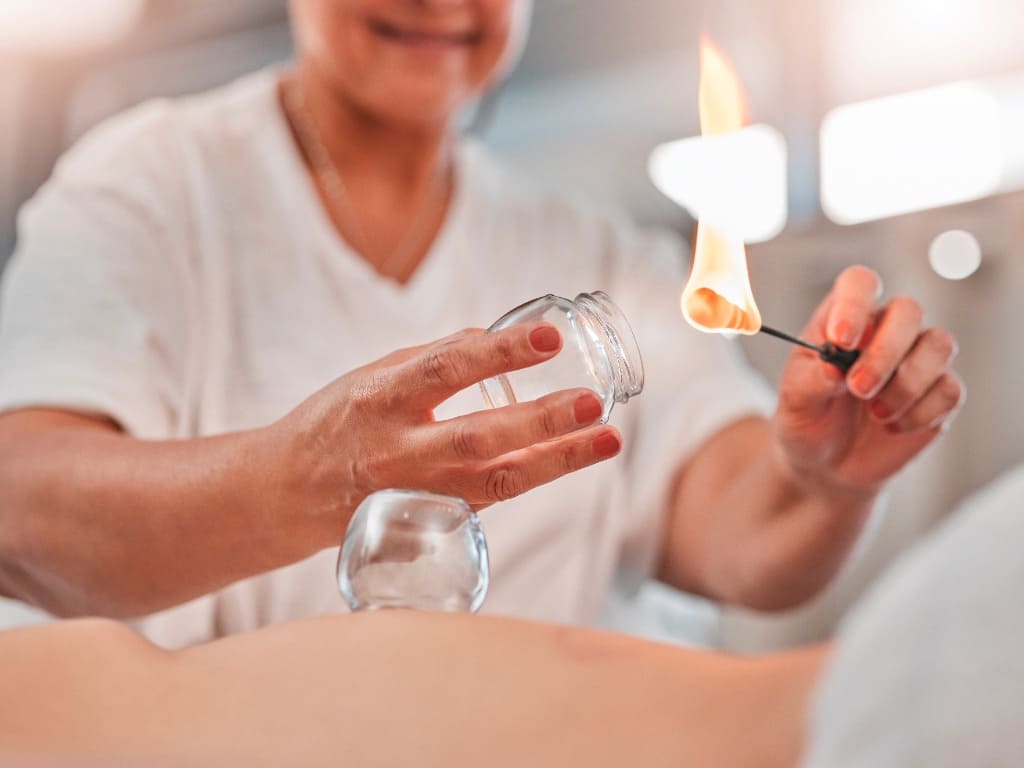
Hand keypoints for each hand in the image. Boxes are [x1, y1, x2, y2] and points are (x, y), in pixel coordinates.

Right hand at [265, 323, 621, 541]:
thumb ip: (430, 361)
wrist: (286, 493)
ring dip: (558, 460)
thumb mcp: (369, 377)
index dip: (499, 353)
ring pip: (496, 480)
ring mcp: (417, 492)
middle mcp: (397, 450)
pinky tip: (573, 457)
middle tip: (593, 402)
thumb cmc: (334, 422)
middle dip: (542, 421)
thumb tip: (489, 338)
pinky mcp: (430, 519)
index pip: (445, 370)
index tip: (549, 337)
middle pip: (479, 437)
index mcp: (377, 398)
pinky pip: (490, 498)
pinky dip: (534, 477)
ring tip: (607, 439)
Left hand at [773, 266, 964, 495]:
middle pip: (909, 310)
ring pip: (939, 344)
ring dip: (906, 384)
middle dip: (886, 352)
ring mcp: (916, 359)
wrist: (826, 464)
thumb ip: (811, 380)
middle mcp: (884, 330)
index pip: (859, 282)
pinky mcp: (938, 392)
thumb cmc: (805, 420)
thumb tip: (835, 367)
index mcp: (843, 320)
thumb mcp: (794, 402)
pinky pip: (949, 388)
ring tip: (875, 414)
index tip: (840, 340)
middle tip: (858, 389)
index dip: (854, 303)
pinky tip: (892, 427)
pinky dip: (920, 413)